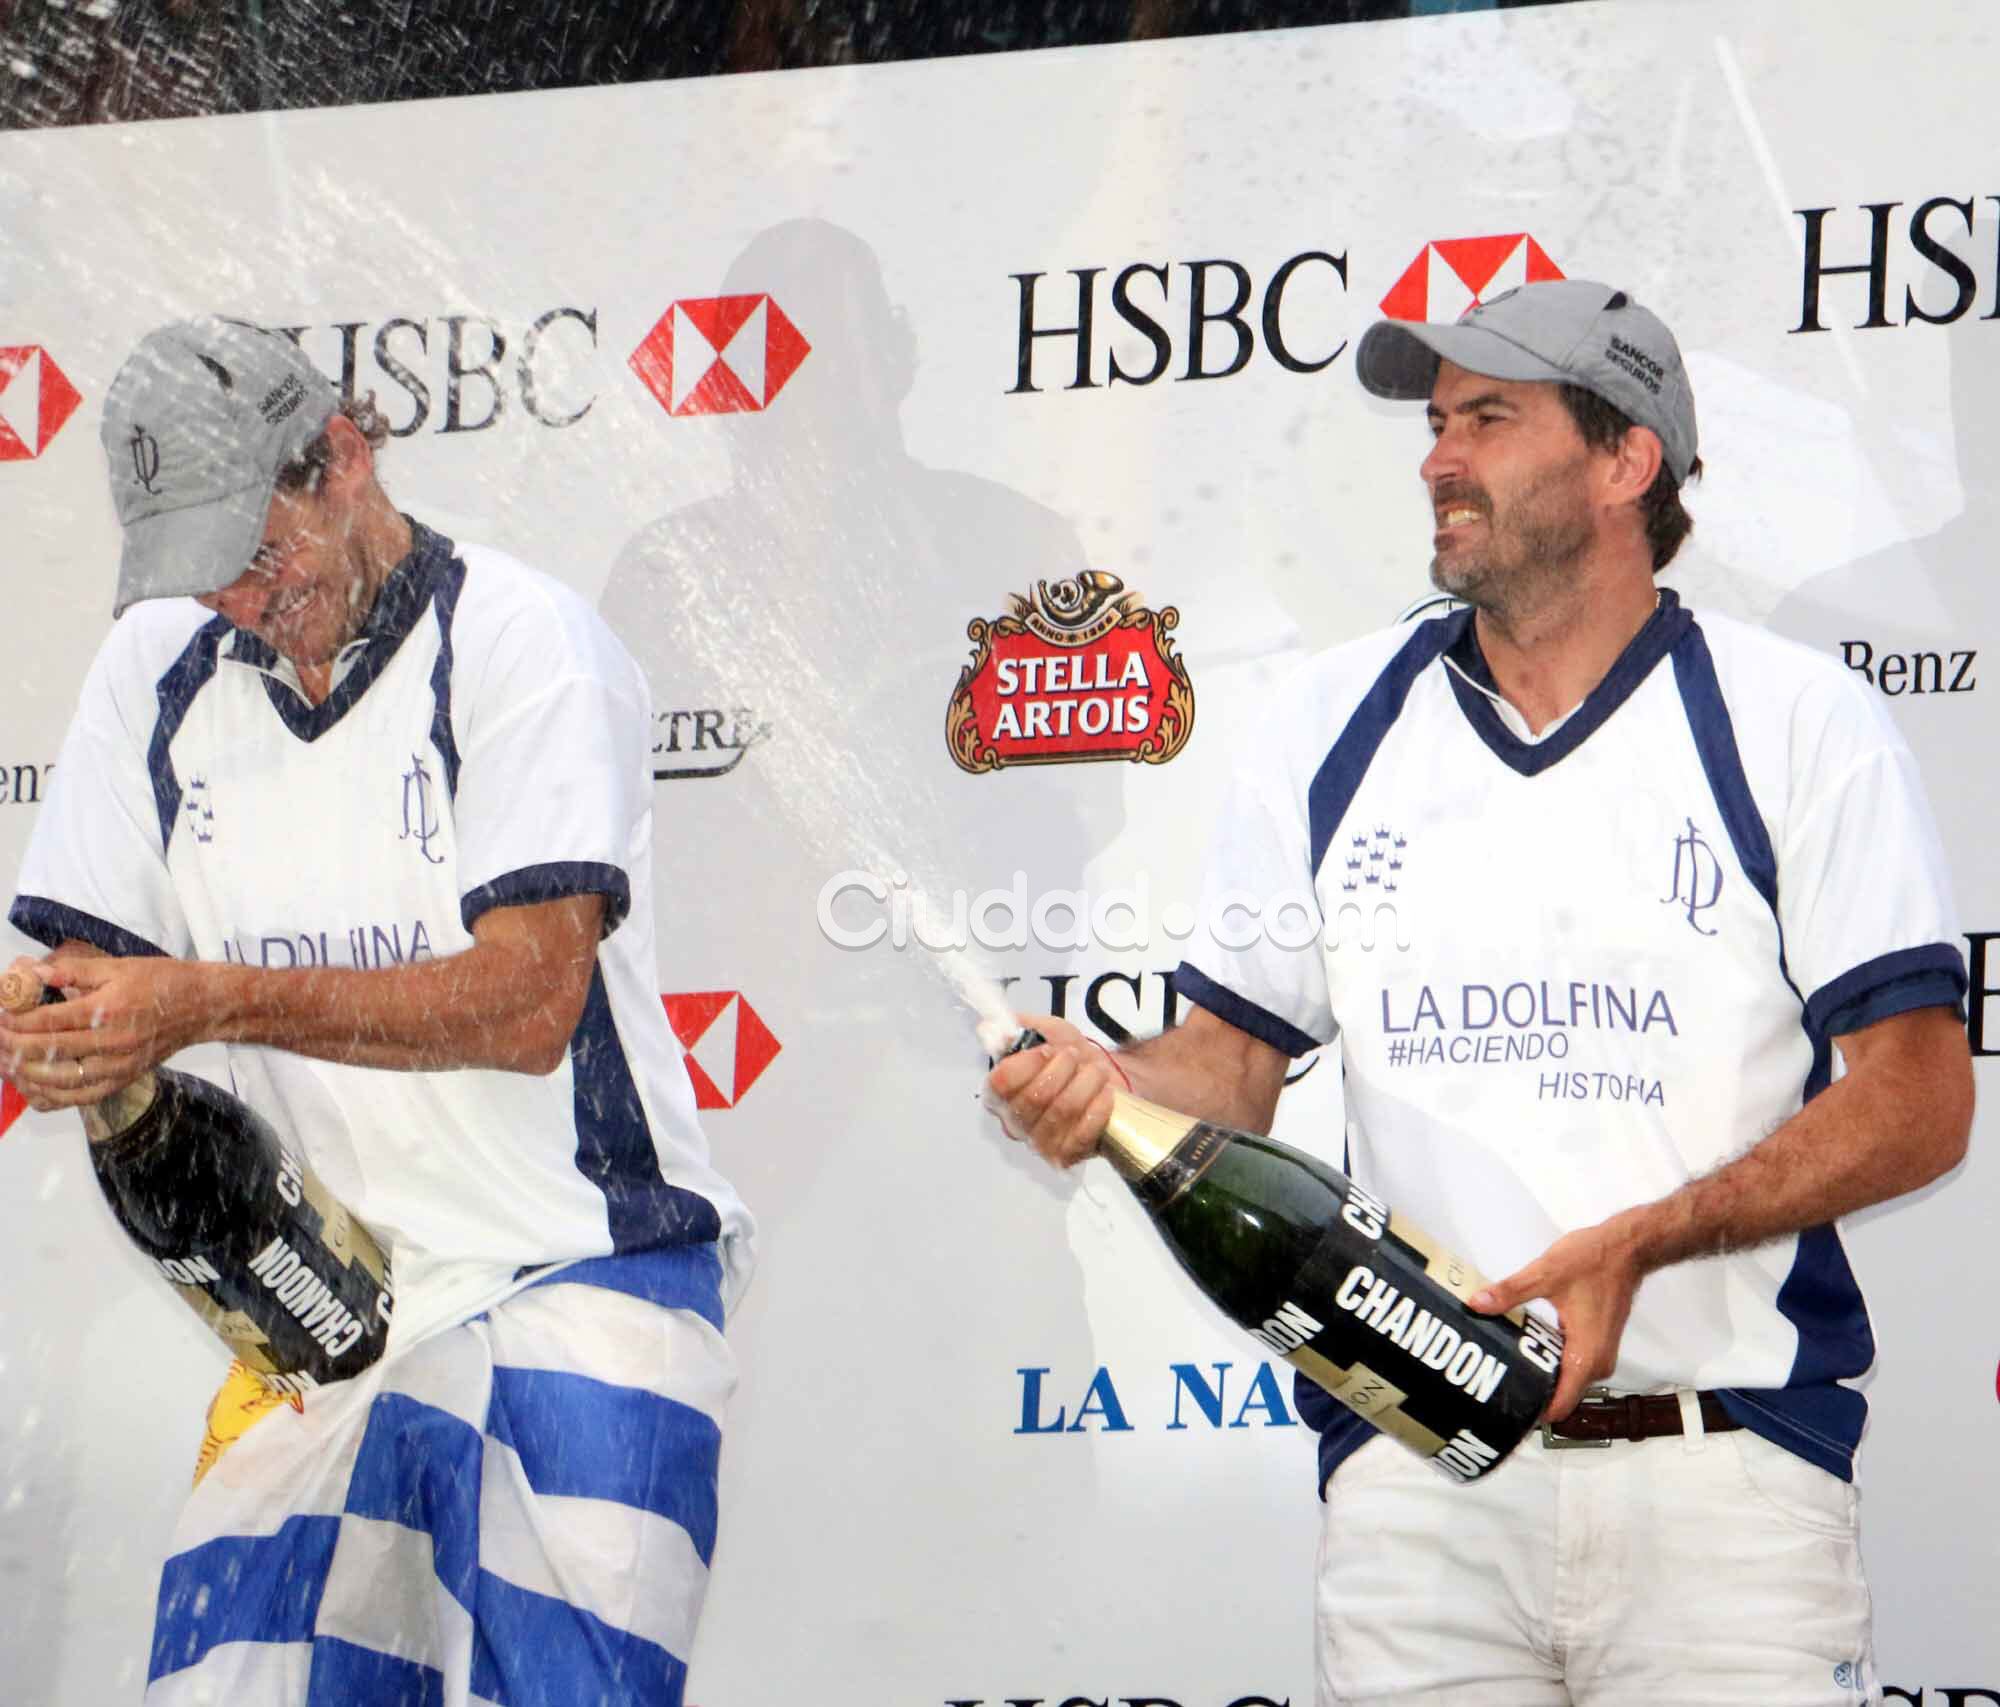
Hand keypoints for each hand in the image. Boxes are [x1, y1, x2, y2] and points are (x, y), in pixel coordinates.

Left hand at [0, 954, 201, 1110]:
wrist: (201, 1007)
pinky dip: (51, 1097)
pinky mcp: (123, 1079)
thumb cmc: (161, 982)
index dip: (15, 1021)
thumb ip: (72, 971)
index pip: (48, 1021)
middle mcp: (112, 1041)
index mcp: (108, 1009)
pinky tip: (33, 1087)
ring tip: (6, 1064)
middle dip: (12, 1047)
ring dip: (26, 1074)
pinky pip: (80, 1097)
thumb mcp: (117, 966)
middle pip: (48, 1052)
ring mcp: (119, 1065)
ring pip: (60, 1081)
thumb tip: (32, 972)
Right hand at [983, 1012, 1120, 1169]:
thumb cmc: (1071, 1060)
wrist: (1104, 1081)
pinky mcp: (1066, 1154)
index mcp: (1000, 1093)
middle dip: (1061, 1069)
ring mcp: (1039, 1142)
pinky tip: (1104, 1094)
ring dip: (1085, 1083)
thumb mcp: (1047, 1032)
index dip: (1026, 1063)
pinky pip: (1083, 1131)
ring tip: (1096, 1071)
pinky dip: (1098, 1107)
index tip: (1047, 1049)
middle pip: (1033, 1098)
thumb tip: (991, 1026)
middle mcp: (1014, 1121)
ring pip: (1062, 1110)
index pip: (1000, 1084)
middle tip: (1075, 1056)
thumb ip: (1019, 1027)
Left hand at [1466, 1212, 1648, 1421]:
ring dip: (1541, 1378)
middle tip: (1493, 1387)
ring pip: (1566, 1381)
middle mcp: (1596, 1363)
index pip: (1559, 1406)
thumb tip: (1476, 1304)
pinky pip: (1572, 1365)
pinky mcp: (1598, 1343)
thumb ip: (1510, 1292)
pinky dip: (1551, 1363)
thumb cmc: (1593, 1261)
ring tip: (1504, 1370)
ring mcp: (1600, 1354)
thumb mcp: (1545, 1274)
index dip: (1532, 1413)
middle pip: (1561, 1397)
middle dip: (1531, 1396)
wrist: (1627, 1249)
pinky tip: (1526, 1350)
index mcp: (1585, 1357)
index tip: (1503, 1411)